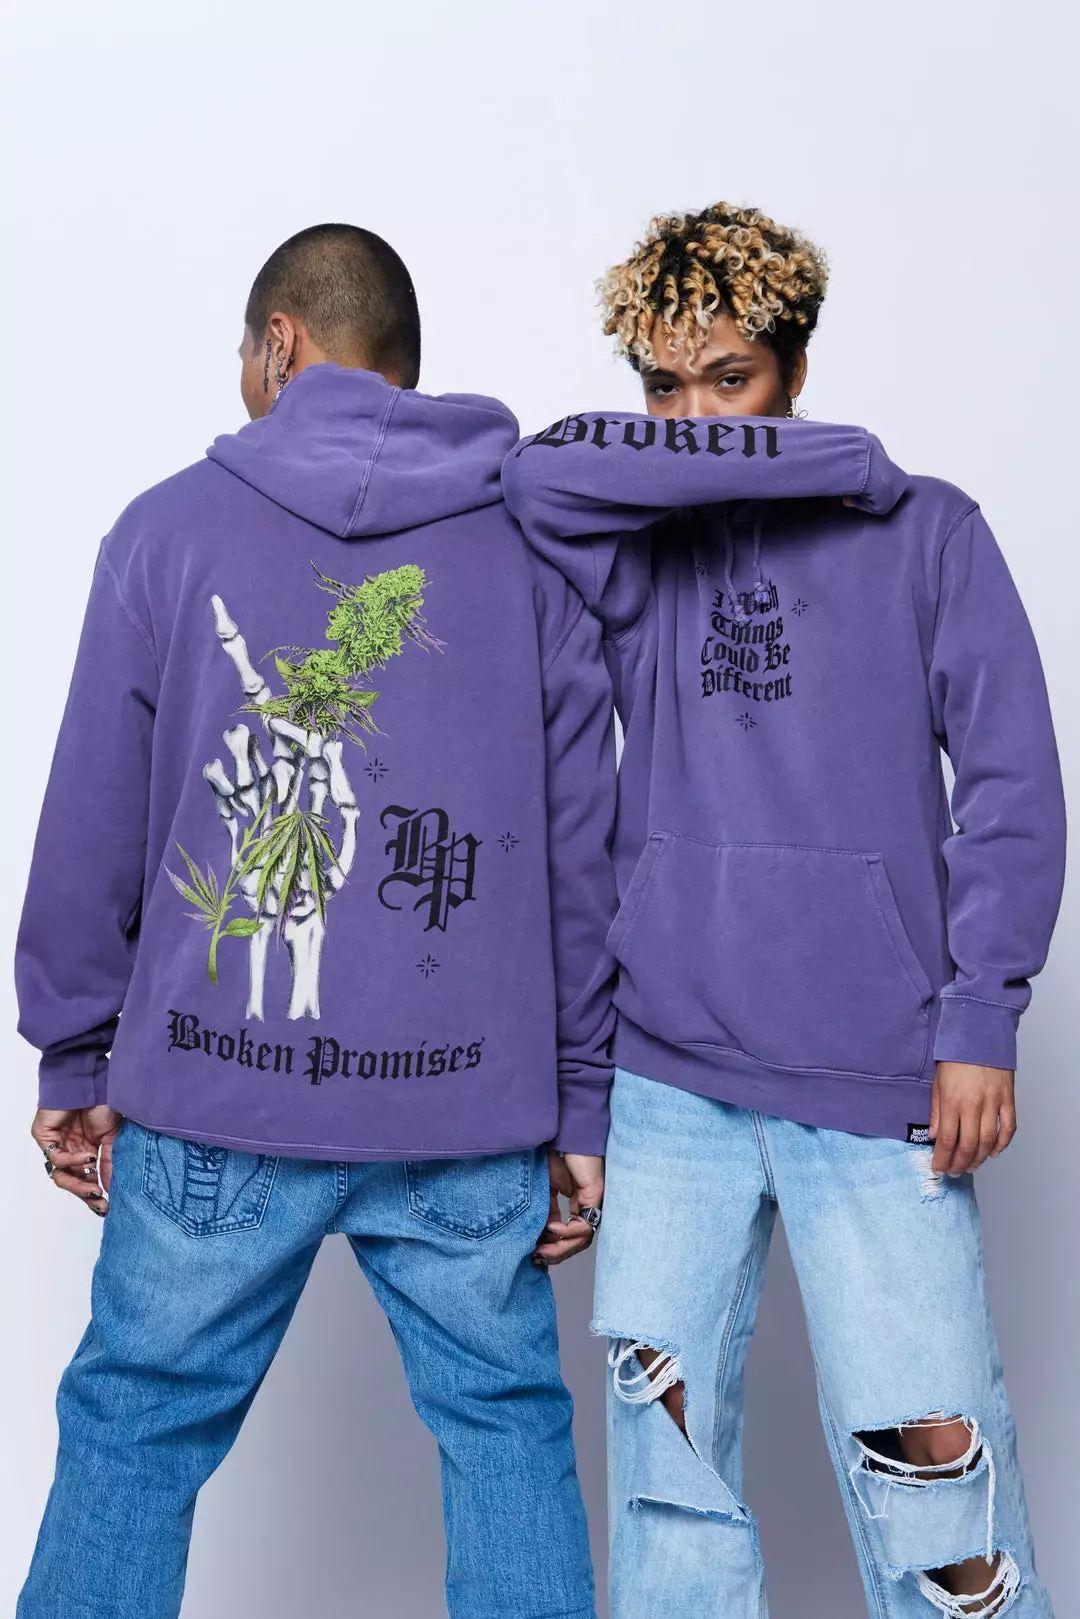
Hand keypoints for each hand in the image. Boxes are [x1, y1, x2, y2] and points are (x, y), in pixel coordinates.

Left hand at [32, 1106, 123, 1215]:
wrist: (90, 1079)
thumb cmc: (103, 1101)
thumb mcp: (112, 1136)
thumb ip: (110, 1162)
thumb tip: (114, 1188)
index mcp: (86, 1151)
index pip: (87, 1179)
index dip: (95, 1195)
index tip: (108, 1207)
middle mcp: (70, 1150)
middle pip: (73, 1182)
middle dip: (86, 1195)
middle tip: (101, 1204)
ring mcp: (56, 1144)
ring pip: (61, 1175)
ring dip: (78, 1185)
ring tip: (94, 1188)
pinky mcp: (44, 1138)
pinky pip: (56, 1158)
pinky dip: (73, 1161)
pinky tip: (87, 1158)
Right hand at [534, 1150, 604, 1267]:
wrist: (564, 1135)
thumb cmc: (556, 1156)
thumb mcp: (546, 1189)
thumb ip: (548, 1211)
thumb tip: (544, 1234)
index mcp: (578, 1204)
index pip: (571, 1235)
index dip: (554, 1246)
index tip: (536, 1252)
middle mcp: (589, 1206)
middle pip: (579, 1241)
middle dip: (557, 1253)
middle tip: (540, 1257)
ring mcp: (594, 1203)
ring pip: (583, 1238)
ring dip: (561, 1246)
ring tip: (543, 1246)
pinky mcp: (595, 1197)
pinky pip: (584, 1225)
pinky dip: (567, 1231)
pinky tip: (553, 1227)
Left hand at [929, 1062, 1015, 1176]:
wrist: (979, 1036)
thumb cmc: (956, 1058)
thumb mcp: (937, 1083)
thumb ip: (936, 1111)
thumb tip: (935, 1136)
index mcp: (952, 1102)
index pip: (947, 1140)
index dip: (942, 1159)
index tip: (938, 1168)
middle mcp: (973, 1106)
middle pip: (968, 1146)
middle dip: (959, 1164)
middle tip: (954, 1172)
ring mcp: (993, 1103)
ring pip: (988, 1142)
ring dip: (979, 1159)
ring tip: (971, 1166)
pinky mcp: (1008, 1099)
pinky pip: (1008, 1128)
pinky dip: (1002, 1144)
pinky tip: (993, 1152)